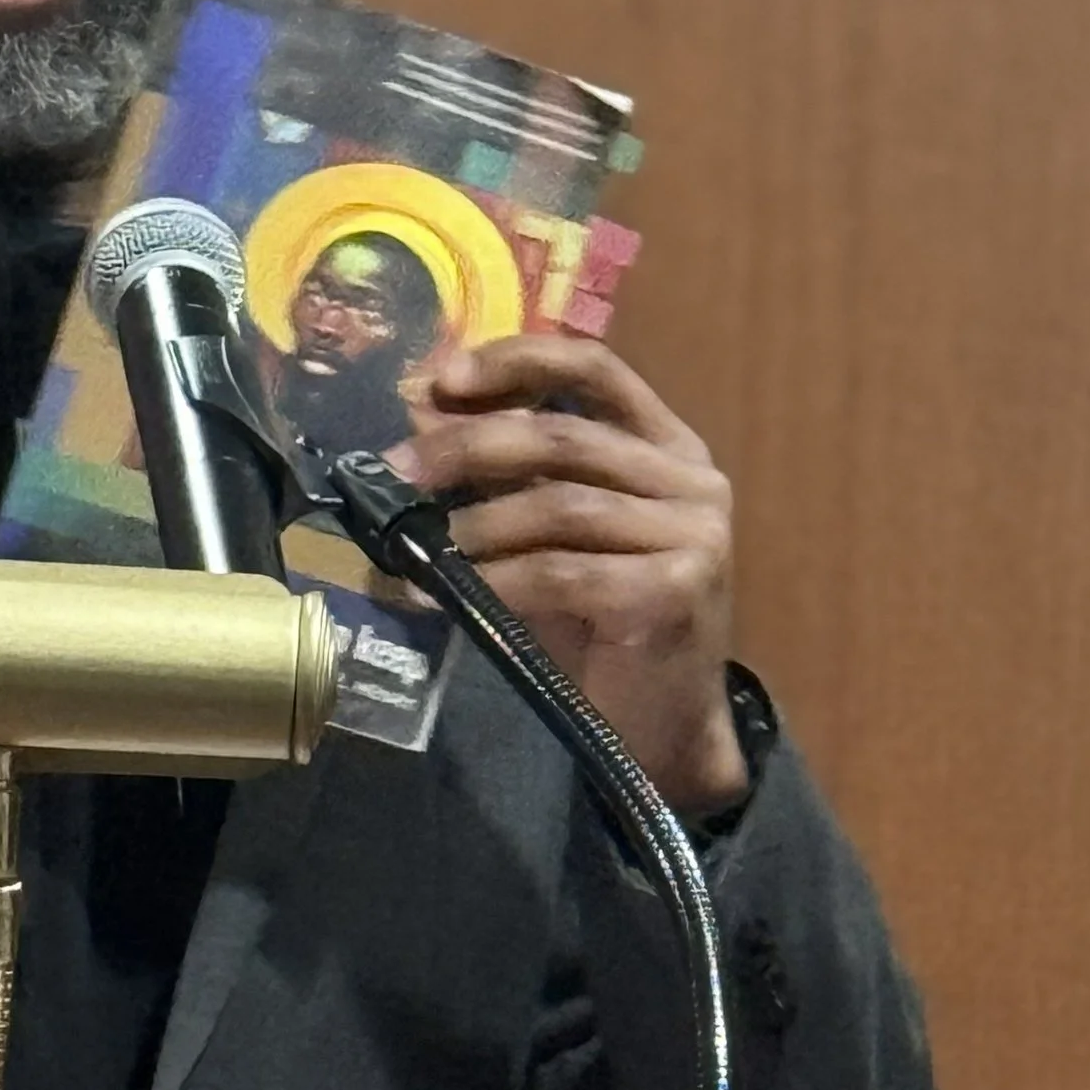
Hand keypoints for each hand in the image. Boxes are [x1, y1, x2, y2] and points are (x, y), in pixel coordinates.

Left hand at [388, 331, 748, 814]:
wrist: (664, 729)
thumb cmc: (601, 628)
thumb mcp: (550, 536)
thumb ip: (507, 475)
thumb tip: (418, 412)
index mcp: (668, 445)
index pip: (594, 366)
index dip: (517, 361)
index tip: (442, 379)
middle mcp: (691, 478)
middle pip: (562, 436)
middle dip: (465, 448)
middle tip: (395, 473)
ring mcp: (693, 533)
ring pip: (558, 506)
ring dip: (470, 526)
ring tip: (410, 547)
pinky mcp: (677, 590)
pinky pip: (561, 573)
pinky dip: (490, 581)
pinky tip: (440, 595)